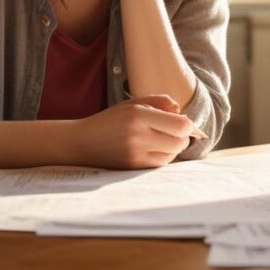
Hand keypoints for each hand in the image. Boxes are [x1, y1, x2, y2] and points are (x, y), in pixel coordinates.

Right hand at [71, 94, 205, 168]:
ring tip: (159, 141)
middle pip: (180, 142)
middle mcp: (138, 135)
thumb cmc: (111, 120)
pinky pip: (160, 164)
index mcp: (139, 115)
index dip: (188, 125)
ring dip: (172, 148)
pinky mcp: (132, 168)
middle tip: (173, 133)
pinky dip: (162, 157)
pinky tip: (152, 150)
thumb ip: (161, 102)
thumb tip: (182, 112)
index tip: (184, 123)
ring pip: (172, 155)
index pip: (181, 125)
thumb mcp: (133, 103)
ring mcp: (135, 154)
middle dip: (182, 138)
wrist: (81, 142)